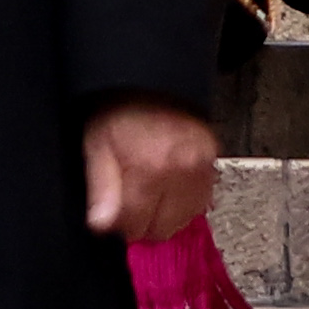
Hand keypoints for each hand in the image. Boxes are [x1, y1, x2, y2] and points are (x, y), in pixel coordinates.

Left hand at [83, 97, 218, 242]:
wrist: (154, 77)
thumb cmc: (122, 106)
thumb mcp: (97, 143)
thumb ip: (100, 188)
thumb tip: (103, 224)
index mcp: (151, 166)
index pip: (134, 226)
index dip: (115, 222)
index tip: (109, 211)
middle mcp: (182, 171)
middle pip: (160, 230)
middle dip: (140, 221)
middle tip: (127, 200)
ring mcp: (201, 169)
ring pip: (181, 222)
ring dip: (162, 215)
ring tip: (146, 191)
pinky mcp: (212, 166)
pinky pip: (198, 205)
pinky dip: (181, 204)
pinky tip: (165, 188)